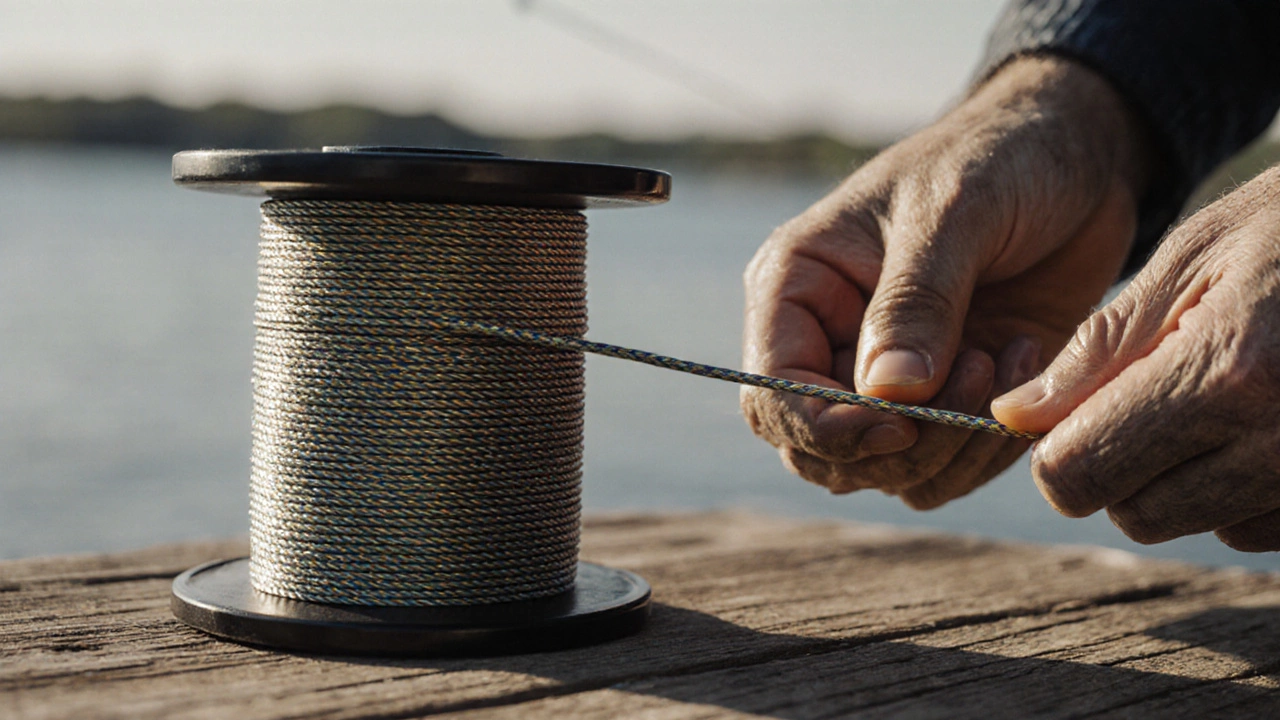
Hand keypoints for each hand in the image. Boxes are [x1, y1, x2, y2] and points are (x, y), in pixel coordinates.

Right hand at [741, 55, 1149, 507]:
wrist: (1078, 158)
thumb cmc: (998, 158)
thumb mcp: (954, 210)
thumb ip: (916, 301)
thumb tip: (887, 394)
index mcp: (797, 289)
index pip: (771, 395)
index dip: (823, 429)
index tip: (901, 426)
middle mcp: (827, 344)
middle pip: (821, 454)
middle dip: (898, 447)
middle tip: (973, 379)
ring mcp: (888, 380)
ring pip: (887, 473)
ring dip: (952, 446)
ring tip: (1003, 359)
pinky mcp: (947, 400)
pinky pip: (948, 468)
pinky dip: (989, 443)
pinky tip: (1024, 362)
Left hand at [993, 165, 1279, 551]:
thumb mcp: (1195, 254)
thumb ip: (1101, 344)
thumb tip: (1016, 415)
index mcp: (1228, 373)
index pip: (1082, 473)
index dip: (1056, 451)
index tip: (1068, 415)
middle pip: (1136, 513)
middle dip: (1119, 465)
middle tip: (1145, 395)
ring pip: (1198, 525)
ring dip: (1184, 476)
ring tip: (1219, 392)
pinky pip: (1260, 526)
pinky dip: (1242, 487)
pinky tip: (1262, 416)